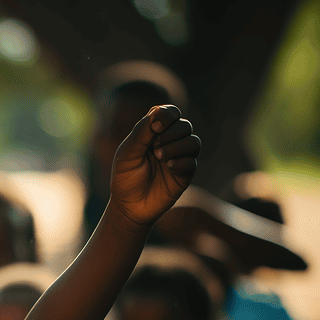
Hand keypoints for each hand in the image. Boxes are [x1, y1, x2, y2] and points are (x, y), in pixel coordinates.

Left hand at [107, 105, 199, 227]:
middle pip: (184, 125)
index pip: (169, 113)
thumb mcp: (127, 153)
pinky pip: (192, 161)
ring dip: (177, 146)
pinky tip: (169, 168)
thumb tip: (158, 113)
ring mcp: (179, 157)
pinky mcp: (185, 174)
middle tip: (155, 148)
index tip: (155, 127)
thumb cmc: (125, 177)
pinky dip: (181, 162)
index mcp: (154, 133)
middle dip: (171, 133)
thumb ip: (141, 132)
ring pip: (193, 141)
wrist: (129, 206)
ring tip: (160, 158)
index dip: (167, 115)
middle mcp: (170, 142)